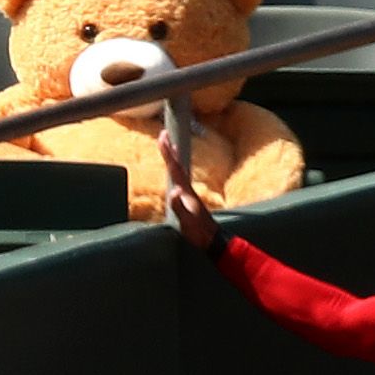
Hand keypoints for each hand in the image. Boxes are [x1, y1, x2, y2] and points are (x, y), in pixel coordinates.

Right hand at [154, 127, 218, 249]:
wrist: (212, 239)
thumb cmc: (199, 232)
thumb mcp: (187, 221)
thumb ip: (179, 206)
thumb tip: (174, 191)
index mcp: (186, 192)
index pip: (175, 168)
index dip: (168, 154)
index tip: (162, 138)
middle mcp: (187, 190)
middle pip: (177, 165)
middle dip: (169, 149)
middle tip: (163, 134)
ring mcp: (188, 194)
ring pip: (179, 170)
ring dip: (172, 157)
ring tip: (168, 146)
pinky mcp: (188, 199)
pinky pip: (179, 179)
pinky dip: (174, 170)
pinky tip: (173, 171)